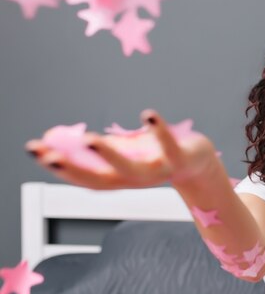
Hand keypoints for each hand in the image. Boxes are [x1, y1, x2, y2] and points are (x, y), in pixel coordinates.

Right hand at [25, 109, 217, 189]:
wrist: (199, 164)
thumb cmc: (158, 155)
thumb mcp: (129, 152)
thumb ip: (104, 149)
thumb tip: (70, 139)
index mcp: (122, 179)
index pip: (86, 177)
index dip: (60, 167)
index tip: (35, 151)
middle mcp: (138, 179)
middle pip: (102, 179)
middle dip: (74, 168)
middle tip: (48, 154)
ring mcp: (159, 171)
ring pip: (132, 169)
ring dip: (109, 155)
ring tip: (88, 139)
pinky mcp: (180, 158)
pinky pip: (169, 145)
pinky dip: (158, 131)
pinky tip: (147, 114)